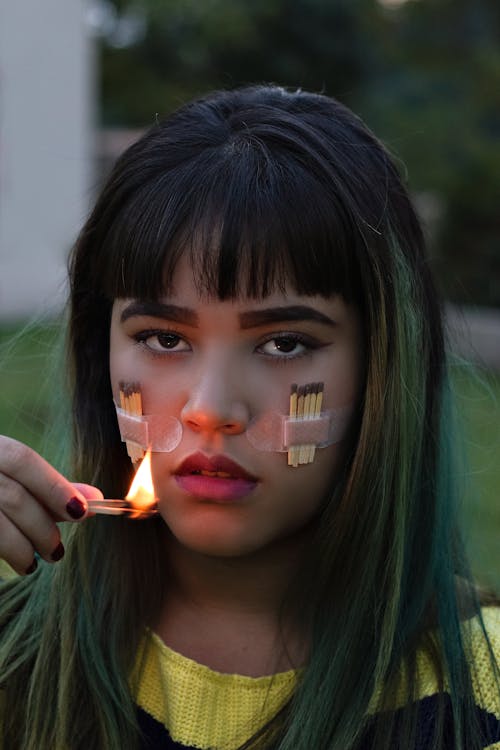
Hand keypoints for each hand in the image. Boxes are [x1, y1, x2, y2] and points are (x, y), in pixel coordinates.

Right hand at [0, 436, 102, 574]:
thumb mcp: (10, 476)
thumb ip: (48, 487)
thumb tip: (95, 497)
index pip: (21, 459)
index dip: (53, 486)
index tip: (81, 512)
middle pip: (10, 495)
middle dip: (41, 526)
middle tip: (57, 551)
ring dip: (20, 549)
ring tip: (32, 564)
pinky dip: (1, 553)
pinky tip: (15, 562)